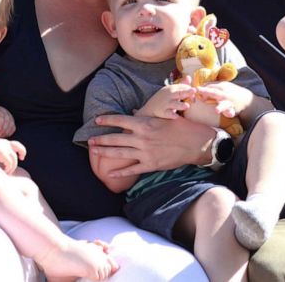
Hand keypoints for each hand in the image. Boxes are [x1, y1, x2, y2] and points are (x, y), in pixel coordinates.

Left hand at [0, 105, 15, 136]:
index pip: (1, 116)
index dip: (0, 123)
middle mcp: (5, 113)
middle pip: (7, 120)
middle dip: (3, 129)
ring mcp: (10, 117)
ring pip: (11, 124)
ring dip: (6, 132)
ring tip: (0, 136)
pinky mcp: (12, 122)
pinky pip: (13, 128)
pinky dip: (9, 132)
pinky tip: (4, 135)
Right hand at [0, 137, 26, 172]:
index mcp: (4, 142)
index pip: (16, 145)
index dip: (21, 150)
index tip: (21, 157)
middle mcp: (6, 144)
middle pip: (20, 149)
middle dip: (21, 155)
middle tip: (18, 162)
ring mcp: (5, 148)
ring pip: (14, 160)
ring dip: (12, 167)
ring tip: (7, 172)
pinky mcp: (2, 153)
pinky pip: (9, 164)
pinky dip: (8, 169)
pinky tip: (3, 171)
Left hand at [88, 112, 215, 175]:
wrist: (194, 143)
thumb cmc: (180, 127)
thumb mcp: (163, 117)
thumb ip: (146, 116)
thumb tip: (134, 111)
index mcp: (145, 124)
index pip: (121, 120)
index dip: (107, 120)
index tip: (96, 120)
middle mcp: (142, 138)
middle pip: (116, 138)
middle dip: (101, 139)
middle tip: (90, 141)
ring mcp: (145, 152)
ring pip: (120, 153)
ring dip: (105, 152)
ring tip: (94, 152)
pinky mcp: (150, 164)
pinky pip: (132, 170)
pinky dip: (120, 173)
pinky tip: (110, 174)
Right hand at [136, 83, 195, 118]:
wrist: (150, 108)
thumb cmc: (164, 98)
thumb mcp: (171, 89)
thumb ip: (181, 84)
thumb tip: (189, 76)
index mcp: (172, 89)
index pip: (183, 87)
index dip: (190, 90)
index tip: (195, 93)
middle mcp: (169, 95)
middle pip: (179, 93)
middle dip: (186, 92)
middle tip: (194, 91)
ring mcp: (165, 104)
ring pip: (174, 104)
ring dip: (180, 105)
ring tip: (187, 106)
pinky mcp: (163, 112)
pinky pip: (168, 113)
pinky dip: (171, 114)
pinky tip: (176, 116)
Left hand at [195, 81, 250, 116]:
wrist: (245, 99)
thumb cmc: (230, 92)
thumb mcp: (222, 86)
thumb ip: (212, 86)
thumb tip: (200, 86)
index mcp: (220, 87)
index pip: (208, 87)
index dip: (200, 89)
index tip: (192, 91)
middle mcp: (224, 94)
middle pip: (214, 92)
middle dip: (205, 91)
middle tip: (197, 90)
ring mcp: (228, 102)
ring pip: (224, 104)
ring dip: (220, 107)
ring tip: (216, 110)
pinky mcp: (233, 109)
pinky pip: (231, 112)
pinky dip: (230, 113)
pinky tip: (230, 114)